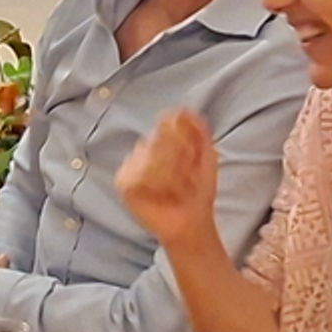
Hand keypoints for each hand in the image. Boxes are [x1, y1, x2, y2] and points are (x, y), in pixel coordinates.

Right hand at [114, 108, 223, 251]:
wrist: (191, 222)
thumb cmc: (198, 191)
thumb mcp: (207, 156)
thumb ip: (199, 130)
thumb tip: (184, 109)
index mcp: (164, 138)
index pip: (169, 123)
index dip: (184, 141)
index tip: (193, 158)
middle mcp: (145, 147)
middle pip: (159, 139)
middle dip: (179, 161)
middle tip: (188, 180)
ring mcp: (132, 164)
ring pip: (148, 156)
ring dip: (169, 176)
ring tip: (177, 190)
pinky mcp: (124, 182)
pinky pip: (136, 175)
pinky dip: (153, 186)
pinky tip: (161, 195)